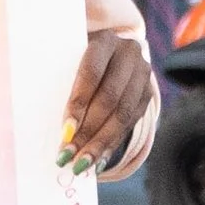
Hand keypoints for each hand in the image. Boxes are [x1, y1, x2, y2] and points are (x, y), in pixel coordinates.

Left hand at [63, 25, 155, 175]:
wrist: (110, 50)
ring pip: (123, 114)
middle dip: (88, 131)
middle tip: (70, 155)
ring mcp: (143, 73)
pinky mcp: (148, 93)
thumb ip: (61, 82)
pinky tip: (98, 159)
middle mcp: (128, 54)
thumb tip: (57, 128)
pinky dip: (112, 143)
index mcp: (104, 41)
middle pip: (109, 98)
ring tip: (83, 163)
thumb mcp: (68, 59)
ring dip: (101, 143)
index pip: (91, 74)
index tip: (65, 131)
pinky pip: (130, 123)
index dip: (78, 103)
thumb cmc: (76, 57)